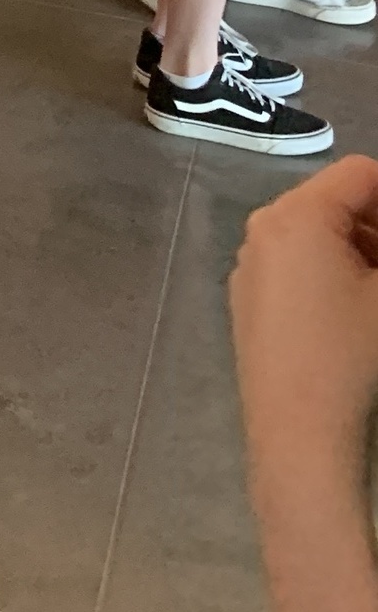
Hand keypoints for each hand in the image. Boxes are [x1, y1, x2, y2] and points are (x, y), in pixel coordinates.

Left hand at [233, 156, 377, 473]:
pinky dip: (333, 275)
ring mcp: (251, 266)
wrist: (300, 436)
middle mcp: (264, 229)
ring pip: (319, 236)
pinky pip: (298, 266)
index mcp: (296, 216)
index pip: (361, 174)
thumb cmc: (353, 357)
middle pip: (337, 203)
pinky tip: (356, 316)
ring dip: (362, 252)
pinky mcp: (250, 301)